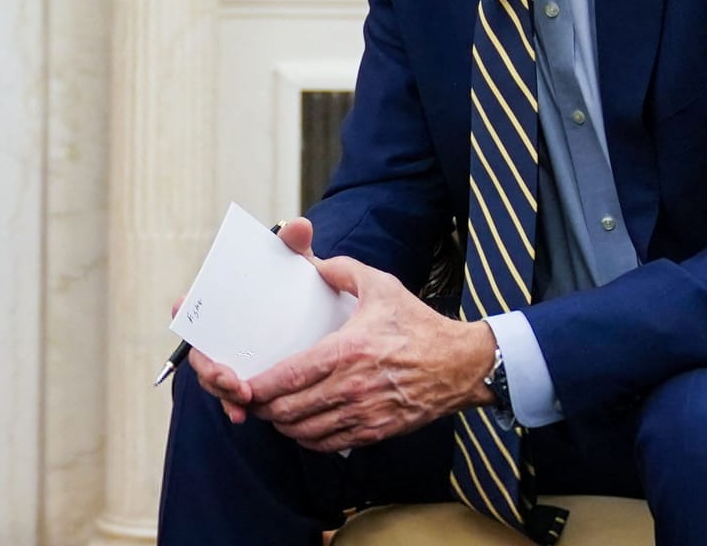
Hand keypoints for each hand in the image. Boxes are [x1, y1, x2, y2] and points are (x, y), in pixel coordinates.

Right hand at [175, 219, 321, 424]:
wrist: (323, 322)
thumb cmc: (300, 290)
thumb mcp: (299, 270)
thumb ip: (294, 248)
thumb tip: (299, 227)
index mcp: (225, 303)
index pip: (194, 304)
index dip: (185, 308)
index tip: (184, 308)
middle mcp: (221, 333)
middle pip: (200, 351)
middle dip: (209, 368)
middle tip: (230, 378)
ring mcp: (231, 359)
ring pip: (214, 379)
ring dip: (222, 392)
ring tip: (242, 399)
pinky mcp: (246, 382)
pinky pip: (232, 399)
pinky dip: (234, 407)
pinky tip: (243, 416)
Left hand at [241, 242, 496, 452]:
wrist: (463, 364)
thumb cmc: (419, 325)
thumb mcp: (381, 286)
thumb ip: (341, 270)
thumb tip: (314, 261)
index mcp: (348, 351)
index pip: (291, 376)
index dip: (261, 387)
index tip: (244, 386)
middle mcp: (353, 387)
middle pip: (291, 410)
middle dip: (264, 409)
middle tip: (251, 400)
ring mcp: (365, 414)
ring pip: (307, 432)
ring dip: (283, 426)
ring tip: (272, 413)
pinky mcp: (377, 432)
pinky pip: (331, 444)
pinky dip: (309, 440)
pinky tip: (301, 428)